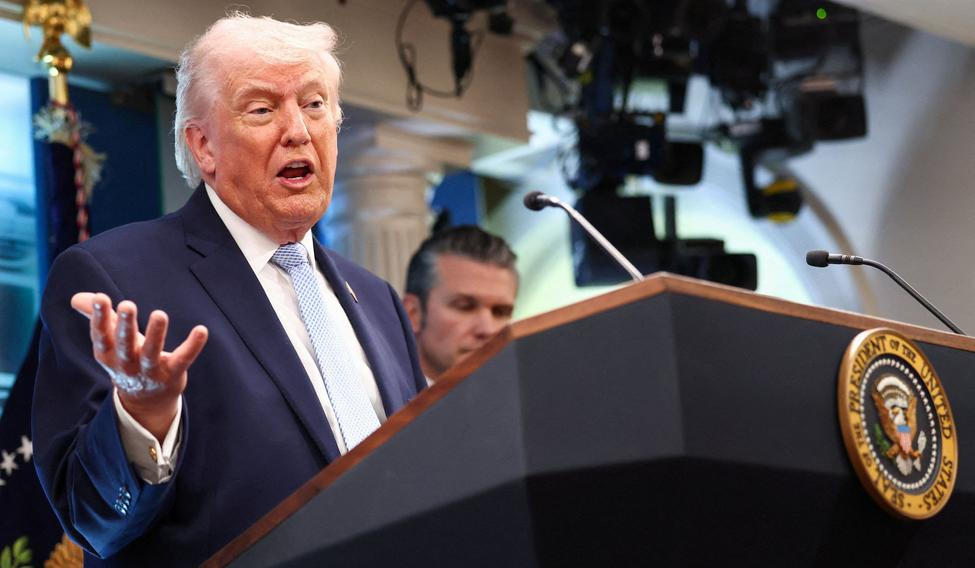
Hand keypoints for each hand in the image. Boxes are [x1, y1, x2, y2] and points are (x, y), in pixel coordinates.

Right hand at [71, 292, 207, 441]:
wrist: (146, 401)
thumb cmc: (128, 360)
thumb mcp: (111, 342)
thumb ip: (97, 317)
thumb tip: (76, 297)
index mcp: (109, 354)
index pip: (101, 336)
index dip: (99, 318)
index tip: (101, 298)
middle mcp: (127, 364)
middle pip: (125, 345)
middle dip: (125, 325)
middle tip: (127, 305)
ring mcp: (150, 371)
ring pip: (152, 353)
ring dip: (156, 334)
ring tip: (160, 314)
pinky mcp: (173, 374)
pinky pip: (183, 359)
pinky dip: (192, 346)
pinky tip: (201, 330)